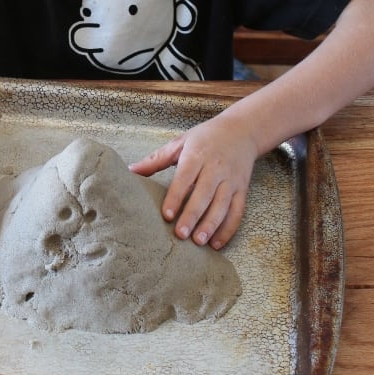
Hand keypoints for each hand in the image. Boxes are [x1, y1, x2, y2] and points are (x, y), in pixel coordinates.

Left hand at [129, 114, 257, 248]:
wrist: (242, 130)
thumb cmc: (206, 137)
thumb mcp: (180, 142)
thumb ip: (156, 159)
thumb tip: (130, 171)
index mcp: (197, 155)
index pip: (185, 178)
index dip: (176, 197)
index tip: (166, 215)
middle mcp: (216, 168)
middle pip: (204, 194)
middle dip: (193, 215)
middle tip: (181, 234)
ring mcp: (231, 180)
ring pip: (222, 205)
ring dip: (211, 225)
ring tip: (199, 242)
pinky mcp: (242, 189)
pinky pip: (237, 211)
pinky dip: (228, 229)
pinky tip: (216, 244)